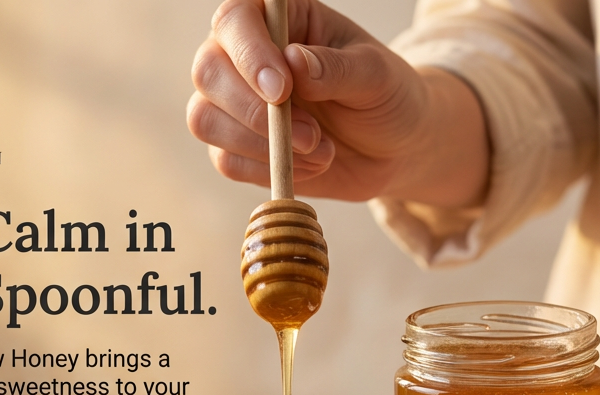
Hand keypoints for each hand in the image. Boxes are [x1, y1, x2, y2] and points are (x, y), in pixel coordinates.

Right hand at [187, 0, 488, 204]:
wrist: (393, 150)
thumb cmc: (387, 98)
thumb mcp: (376, 76)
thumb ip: (336, 68)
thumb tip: (293, 61)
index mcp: (279, 17)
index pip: (235, 18)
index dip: (249, 53)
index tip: (282, 90)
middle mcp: (245, 54)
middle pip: (208, 71)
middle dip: (255, 112)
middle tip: (311, 134)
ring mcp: (235, 102)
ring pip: (206, 120)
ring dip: (261, 145)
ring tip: (319, 149)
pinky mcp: (237, 147)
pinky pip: (226, 161)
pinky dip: (267, 171)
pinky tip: (309, 166)